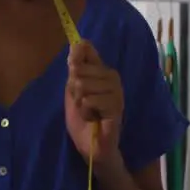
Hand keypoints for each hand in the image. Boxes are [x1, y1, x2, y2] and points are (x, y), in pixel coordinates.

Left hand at [65, 41, 123, 165]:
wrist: (92, 146)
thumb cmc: (83, 120)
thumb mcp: (73, 91)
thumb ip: (75, 68)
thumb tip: (76, 43)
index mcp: (101, 71)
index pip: (87, 49)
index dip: (76, 58)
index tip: (72, 69)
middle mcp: (112, 77)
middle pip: (80, 69)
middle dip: (74, 89)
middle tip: (83, 103)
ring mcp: (117, 91)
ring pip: (84, 84)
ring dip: (80, 103)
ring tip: (88, 112)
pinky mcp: (117, 106)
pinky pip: (91, 100)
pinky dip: (86, 111)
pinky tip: (94, 119)